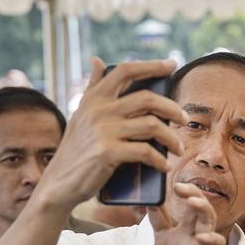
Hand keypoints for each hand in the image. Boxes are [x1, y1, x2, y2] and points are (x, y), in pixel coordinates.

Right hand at [36, 58, 184, 212]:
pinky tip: (165, 166)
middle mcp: (98, 110)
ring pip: (153, 125)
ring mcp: (103, 130)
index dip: (151, 66)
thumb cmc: (76, 150)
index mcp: (94, 98)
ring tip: (178, 148)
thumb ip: (92, 88)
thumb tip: (98, 60)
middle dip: (173, 108)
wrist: (59, 184)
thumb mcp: (82, 115)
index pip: (125, 71)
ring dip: (172, 138)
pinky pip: (146, 152)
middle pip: (148, 98)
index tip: (172, 64)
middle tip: (184, 119)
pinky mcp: (108, 152)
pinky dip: (160, 161)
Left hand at [99, 182, 225, 244]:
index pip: (159, 215)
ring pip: (207, 221)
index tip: (144, 192)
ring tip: (193, 201)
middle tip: (178, 184)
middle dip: (189, 193)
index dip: (153, 203)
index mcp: (167, 240)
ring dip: (203, 208)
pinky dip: (211, 240)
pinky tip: (201, 238)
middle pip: (191, 208)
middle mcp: (185, 240)